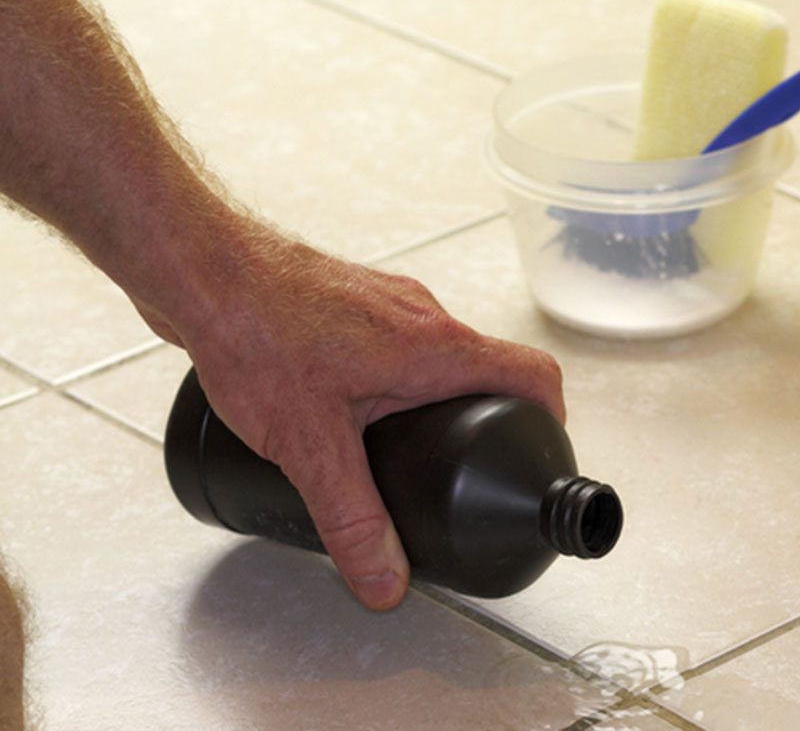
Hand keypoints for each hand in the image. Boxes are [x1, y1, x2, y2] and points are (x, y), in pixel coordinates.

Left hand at [140, 223, 564, 610]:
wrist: (200, 267)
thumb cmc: (254, 329)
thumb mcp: (309, 446)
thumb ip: (351, 519)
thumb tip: (384, 579)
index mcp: (437, 346)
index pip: (534, 374)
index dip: (553, 419)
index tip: (541, 453)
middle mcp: (424, 314)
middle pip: (490, 367)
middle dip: (487, 420)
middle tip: (466, 465)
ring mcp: (389, 301)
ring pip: (440, 353)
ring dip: (437, 397)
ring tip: (405, 442)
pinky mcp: (354, 299)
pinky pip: (398, 340)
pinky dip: (395, 377)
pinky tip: (350, 405)